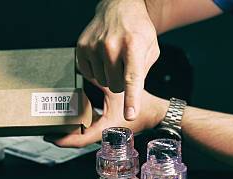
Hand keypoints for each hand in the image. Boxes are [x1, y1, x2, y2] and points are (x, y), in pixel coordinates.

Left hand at [45, 84, 168, 147]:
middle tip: (46, 126)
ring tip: (54, 121)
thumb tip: (81, 72)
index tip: (50, 136)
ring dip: (69, 130)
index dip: (63, 140)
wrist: (155, 113)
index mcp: (105, 130)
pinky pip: (88, 128)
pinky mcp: (106, 128)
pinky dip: (79, 123)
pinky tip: (72, 114)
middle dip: (61, 135)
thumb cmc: (140, 105)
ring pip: (82, 135)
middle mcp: (103, 134)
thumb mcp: (117, 91)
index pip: (80, 140)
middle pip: (77, 139)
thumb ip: (99, 83)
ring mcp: (104, 132)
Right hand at [77, 0, 159, 120]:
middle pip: (116, 86)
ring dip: (109, 76)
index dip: (132, 99)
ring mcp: (94, 47)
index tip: (130, 114)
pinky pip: (89, 74)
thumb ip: (143, 73)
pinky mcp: (81, 48)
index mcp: (134, 46)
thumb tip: (131, 94)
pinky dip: (97, 70)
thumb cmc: (137, 30)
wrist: (119, 8)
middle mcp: (111, 46)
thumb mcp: (151, 49)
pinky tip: (102, 57)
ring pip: (102, 82)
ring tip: (114, 59)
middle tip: (125, 67)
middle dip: (122, 83)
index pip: (132, 79)